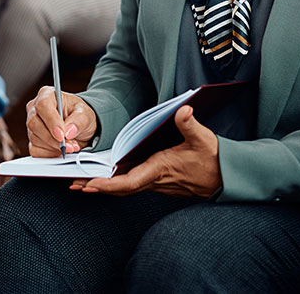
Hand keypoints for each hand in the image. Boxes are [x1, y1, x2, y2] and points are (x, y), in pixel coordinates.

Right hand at [26, 86, 97, 156]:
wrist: (80, 127)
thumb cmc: (80, 115)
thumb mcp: (85, 114)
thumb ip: (79, 121)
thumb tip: (68, 131)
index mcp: (47, 95)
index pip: (43, 105)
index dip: (51, 121)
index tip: (62, 135)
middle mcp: (35, 109)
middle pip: (35, 124)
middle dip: (53, 139)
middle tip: (70, 145)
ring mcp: (32, 125)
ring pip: (35, 139)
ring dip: (55, 147)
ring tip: (71, 146)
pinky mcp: (32, 140)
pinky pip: (36, 151)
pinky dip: (50, 154)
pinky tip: (61, 150)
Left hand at [70, 106, 221, 197]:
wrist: (226, 177)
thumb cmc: (214, 159)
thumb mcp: (203, 139)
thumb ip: (190, 124)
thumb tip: (183, 110)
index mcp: (161, 169)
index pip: (129, 182)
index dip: (107, 185)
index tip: (89, 184)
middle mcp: (156, 180)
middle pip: (120, 188)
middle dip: (96, 187)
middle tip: (73, 184)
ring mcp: (157, 183)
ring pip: (125, 187)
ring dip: (104, 185)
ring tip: (82, 179)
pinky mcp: (160, 181)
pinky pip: (133, 184)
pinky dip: (117, 182)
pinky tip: (107, 175)